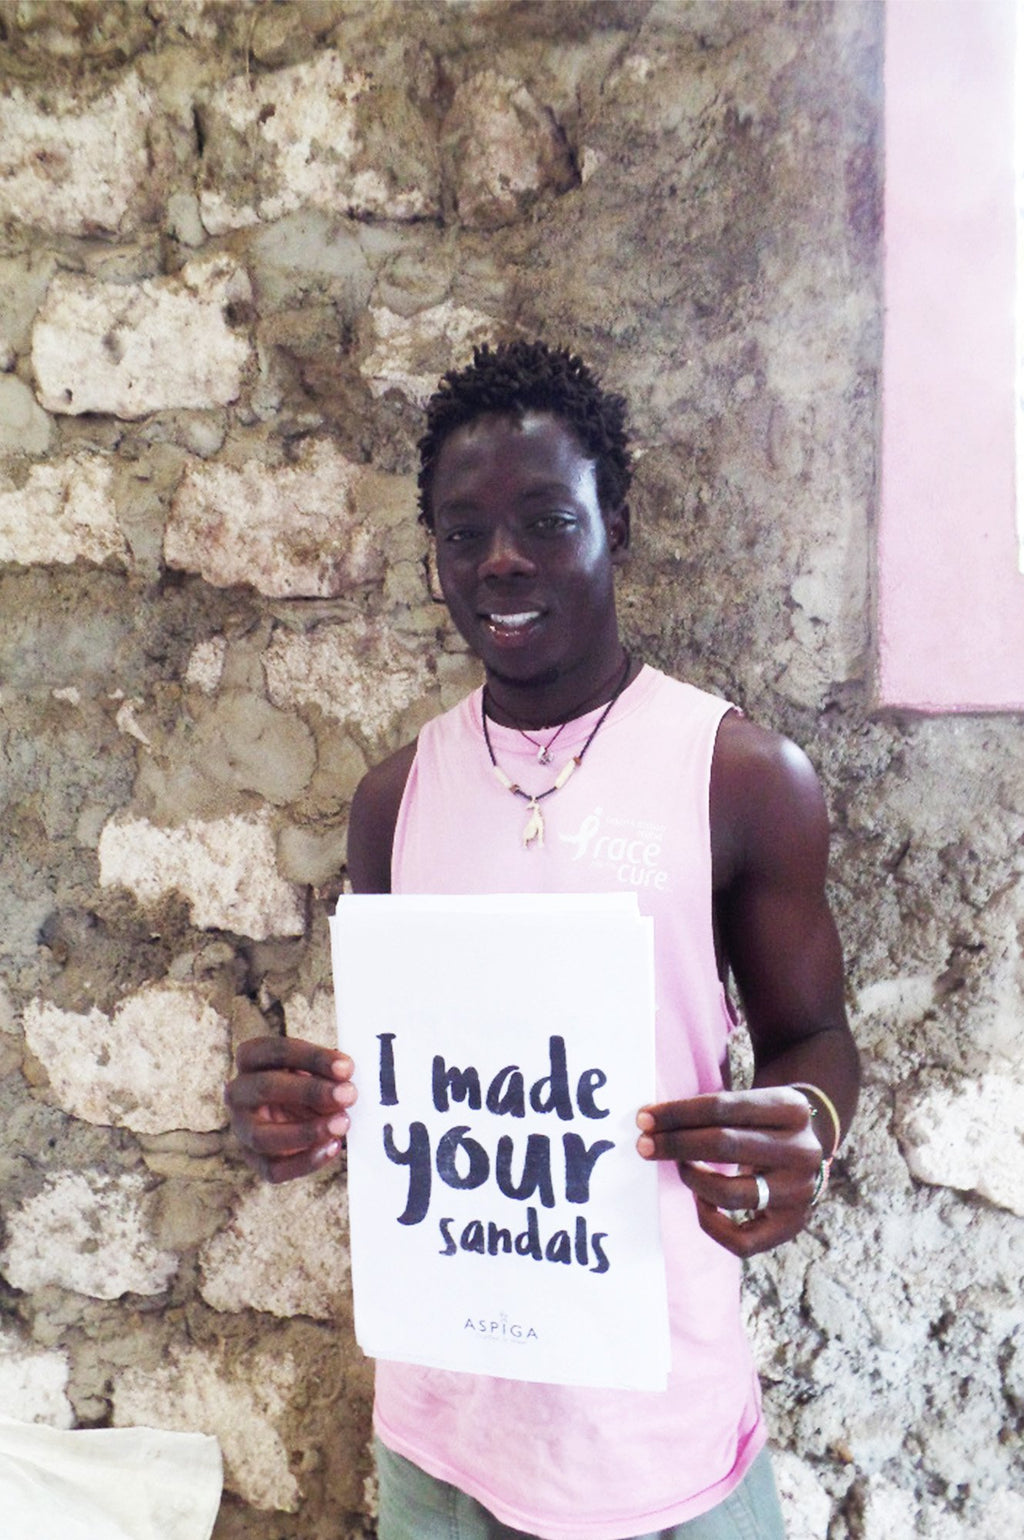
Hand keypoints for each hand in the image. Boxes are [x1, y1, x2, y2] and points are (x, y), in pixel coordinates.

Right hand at [225, 1036, 356, 1183]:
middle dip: (310, 1091)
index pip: (275, 1051)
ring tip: (343, 1123)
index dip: (312, 1058)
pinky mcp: (254, 1159)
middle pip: (265, 1088)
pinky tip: (333, 1147)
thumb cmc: (309, 1084)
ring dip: (306, 1131)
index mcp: (250, 1058)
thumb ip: (328, 1074)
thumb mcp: (317, 1070)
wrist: (298, 1114)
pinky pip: (273, 1168)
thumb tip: (345, 1083)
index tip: (347, 1067)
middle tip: (348, 1094)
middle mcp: (237, 1092)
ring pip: (262, 1136)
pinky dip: (306, 1161)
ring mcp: (241, 1129)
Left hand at [636, 1087, 821, 1256]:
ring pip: (731, 1193)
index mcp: (792, 1108)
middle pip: (724, 1145)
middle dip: (676, 1144)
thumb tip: (653, 1120)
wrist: (809, 1144)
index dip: (678, 1113)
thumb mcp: (755, 1099)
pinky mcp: (792, 1225)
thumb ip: (715, 1107)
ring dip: (692, 1179)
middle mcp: (802, 1150)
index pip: (723, 1107)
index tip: (645, 1117)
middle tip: (644, 1144)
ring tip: (681, 1167)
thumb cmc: (764, 1120)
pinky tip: (701, 1201)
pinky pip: (743, 1241)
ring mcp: (800, 1191)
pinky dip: (712, 1224)